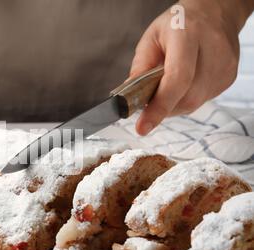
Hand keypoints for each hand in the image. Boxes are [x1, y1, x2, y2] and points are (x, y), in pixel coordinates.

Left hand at [130, 0, 250, 134]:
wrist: (214, 14)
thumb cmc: (179, 24)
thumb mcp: (151, 38)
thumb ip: (140, 68)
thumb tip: (129, 98)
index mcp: (188, 36)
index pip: (177, 80)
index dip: (159, 107)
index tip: (142, 127)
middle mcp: (212, 51)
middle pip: (186, 97)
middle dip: (162, 107)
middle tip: (148, 103)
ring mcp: (224, 66)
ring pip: (193, 103)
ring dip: (173, 104)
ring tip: (165, 86)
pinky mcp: (228, 78)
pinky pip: (201, 101)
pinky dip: (185, 99)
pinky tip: (182, 84)